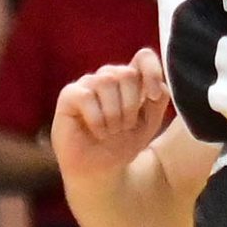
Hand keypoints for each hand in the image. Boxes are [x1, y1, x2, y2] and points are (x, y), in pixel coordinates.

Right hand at [52, 50, 171, 183]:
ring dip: (114, 114)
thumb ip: (157, 101)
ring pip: (106, 81)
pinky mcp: (69, 95)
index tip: (153, 96)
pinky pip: (86, 96)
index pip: (144, 57)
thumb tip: (158, 85)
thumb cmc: (123, 144)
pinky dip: (97, 119)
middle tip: (124, 127)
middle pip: (126, 73)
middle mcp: (108, 77)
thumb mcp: (148, 124)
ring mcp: (88, 84)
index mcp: (130, 80)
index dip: (152, 70)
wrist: (100, 169)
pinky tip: (98, 132)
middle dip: (130, 105)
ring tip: (111, 131)